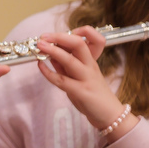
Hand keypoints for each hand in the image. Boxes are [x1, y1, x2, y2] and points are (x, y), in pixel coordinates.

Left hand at [36, 26, 137, 142]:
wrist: (109, 115)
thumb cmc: (92, 93)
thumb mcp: (79, 75)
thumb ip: (65, 64)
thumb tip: (49, 53)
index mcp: (91, 60)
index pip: (92, 39)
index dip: (79, 32)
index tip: (63, 33)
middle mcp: (90, 66)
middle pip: (79, 44)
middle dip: (59, 37)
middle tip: (43, 36)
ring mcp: (86, 78)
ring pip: (70, 60)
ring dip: (53, 51)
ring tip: (39, 45)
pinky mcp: (81, 92)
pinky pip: (62, 80)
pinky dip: (48, 72)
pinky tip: (40, 65)